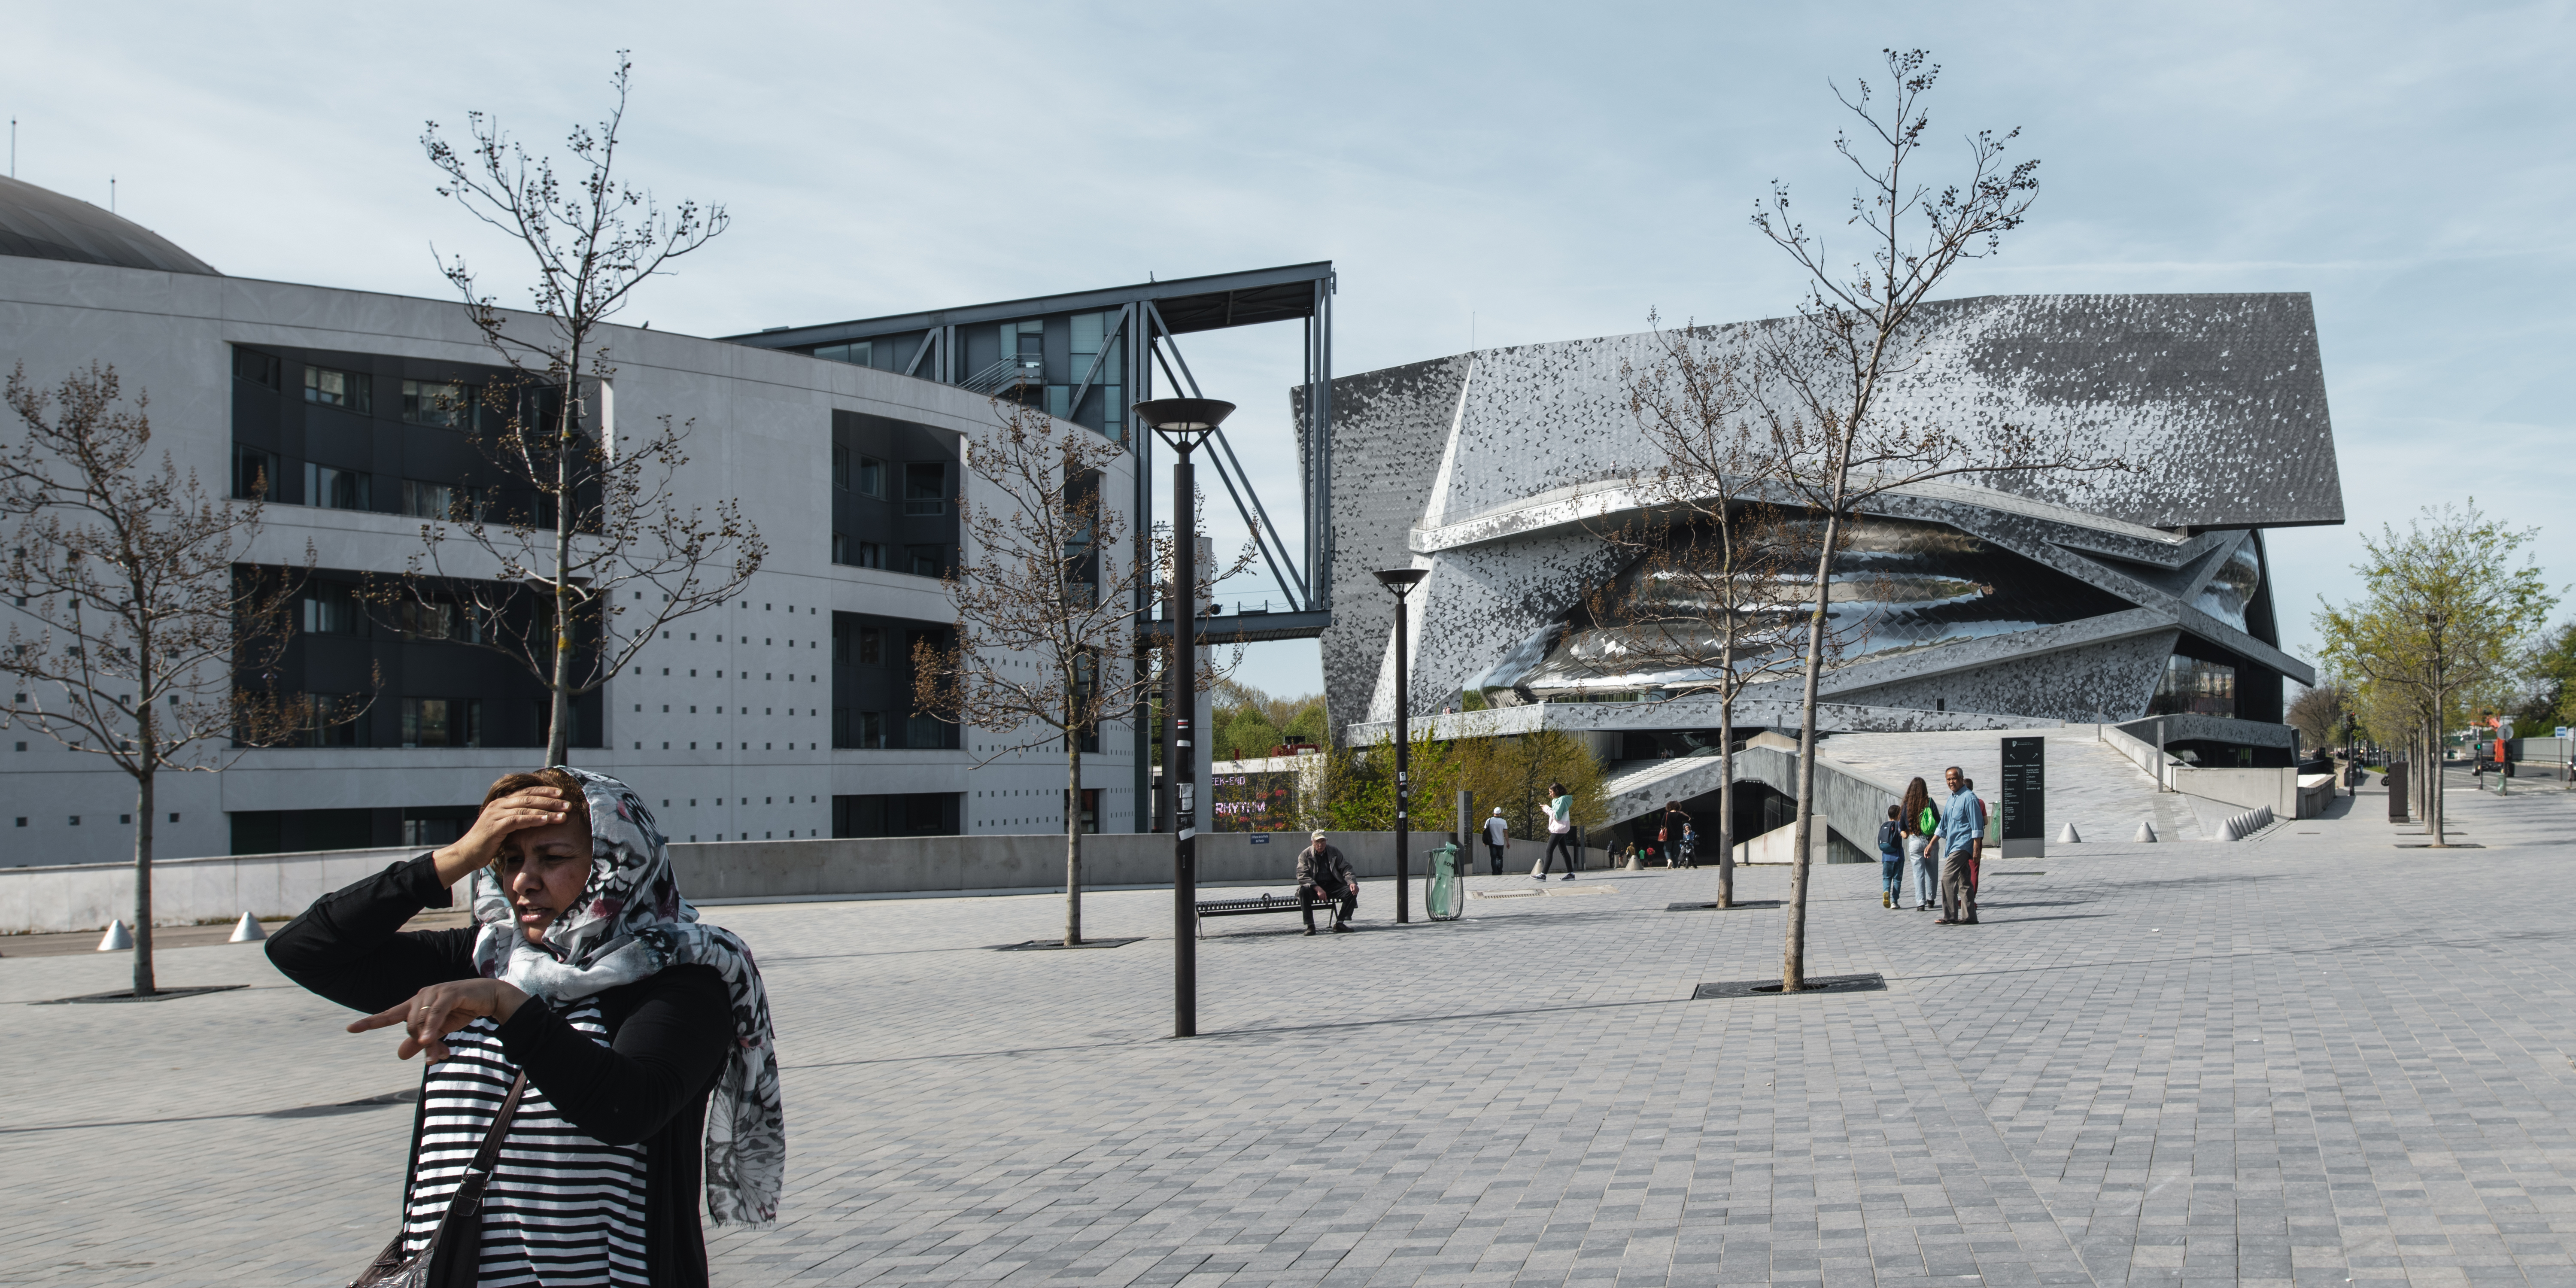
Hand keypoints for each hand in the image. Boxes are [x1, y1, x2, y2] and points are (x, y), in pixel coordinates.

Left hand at [349, 978, 530, 1063]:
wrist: (490, 998)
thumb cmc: (462, 1011)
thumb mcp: (439, 1031)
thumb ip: (421, 1041)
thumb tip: (400, 1055)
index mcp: (416, 1004)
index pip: (389, 1014)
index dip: (370, 1022)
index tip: (350, 1029)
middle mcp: (422, 996)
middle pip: (409, 1025)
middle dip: (420, 1043)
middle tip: (435, 1057)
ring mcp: (434, 993)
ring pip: (421, 1022)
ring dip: (428, 1042)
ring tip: (440, 1055)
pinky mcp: (449, 994)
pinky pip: (435, 1014)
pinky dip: (431, 1029)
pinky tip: (428, 1042)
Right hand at [431, 787, 576, 884]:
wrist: (466, 854)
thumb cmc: (487, 843)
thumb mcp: (504, 828)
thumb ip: (517, 820)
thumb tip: (537, 818)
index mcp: (502, 803)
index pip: (526, 792)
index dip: (544, 791)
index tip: (561, 793)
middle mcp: (499, 805)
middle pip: (529, 798)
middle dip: (550, 800)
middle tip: (567, 803)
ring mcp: (496, 814)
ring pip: (526, 808)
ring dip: (547, 810)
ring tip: (563, 814)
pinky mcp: (495, 827)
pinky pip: (518, 820)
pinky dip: (533, 819)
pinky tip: (546, 820)